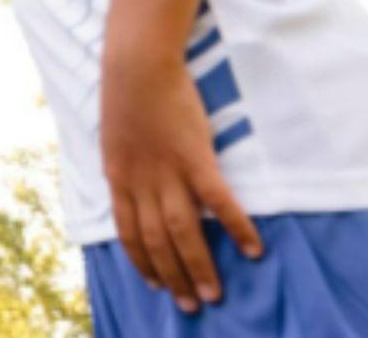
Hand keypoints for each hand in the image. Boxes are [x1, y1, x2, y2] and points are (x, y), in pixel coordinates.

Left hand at [100, 55, 263, 312]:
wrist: (137, 64)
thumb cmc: (126, 94)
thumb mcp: (115, 137)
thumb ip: (126, 166)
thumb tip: (133, 184)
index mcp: (118, 177)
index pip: (128, 232)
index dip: (141, 261)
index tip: (153, 284)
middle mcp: (140, 181)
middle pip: (156, 241)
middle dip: (173, 277)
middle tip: (191, 304)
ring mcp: (168, 171)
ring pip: (183, 231)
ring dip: (198, 266)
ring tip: (214, 293)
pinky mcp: (195, 157)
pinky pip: (218, 201)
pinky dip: (236, 227)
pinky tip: (253, 249)